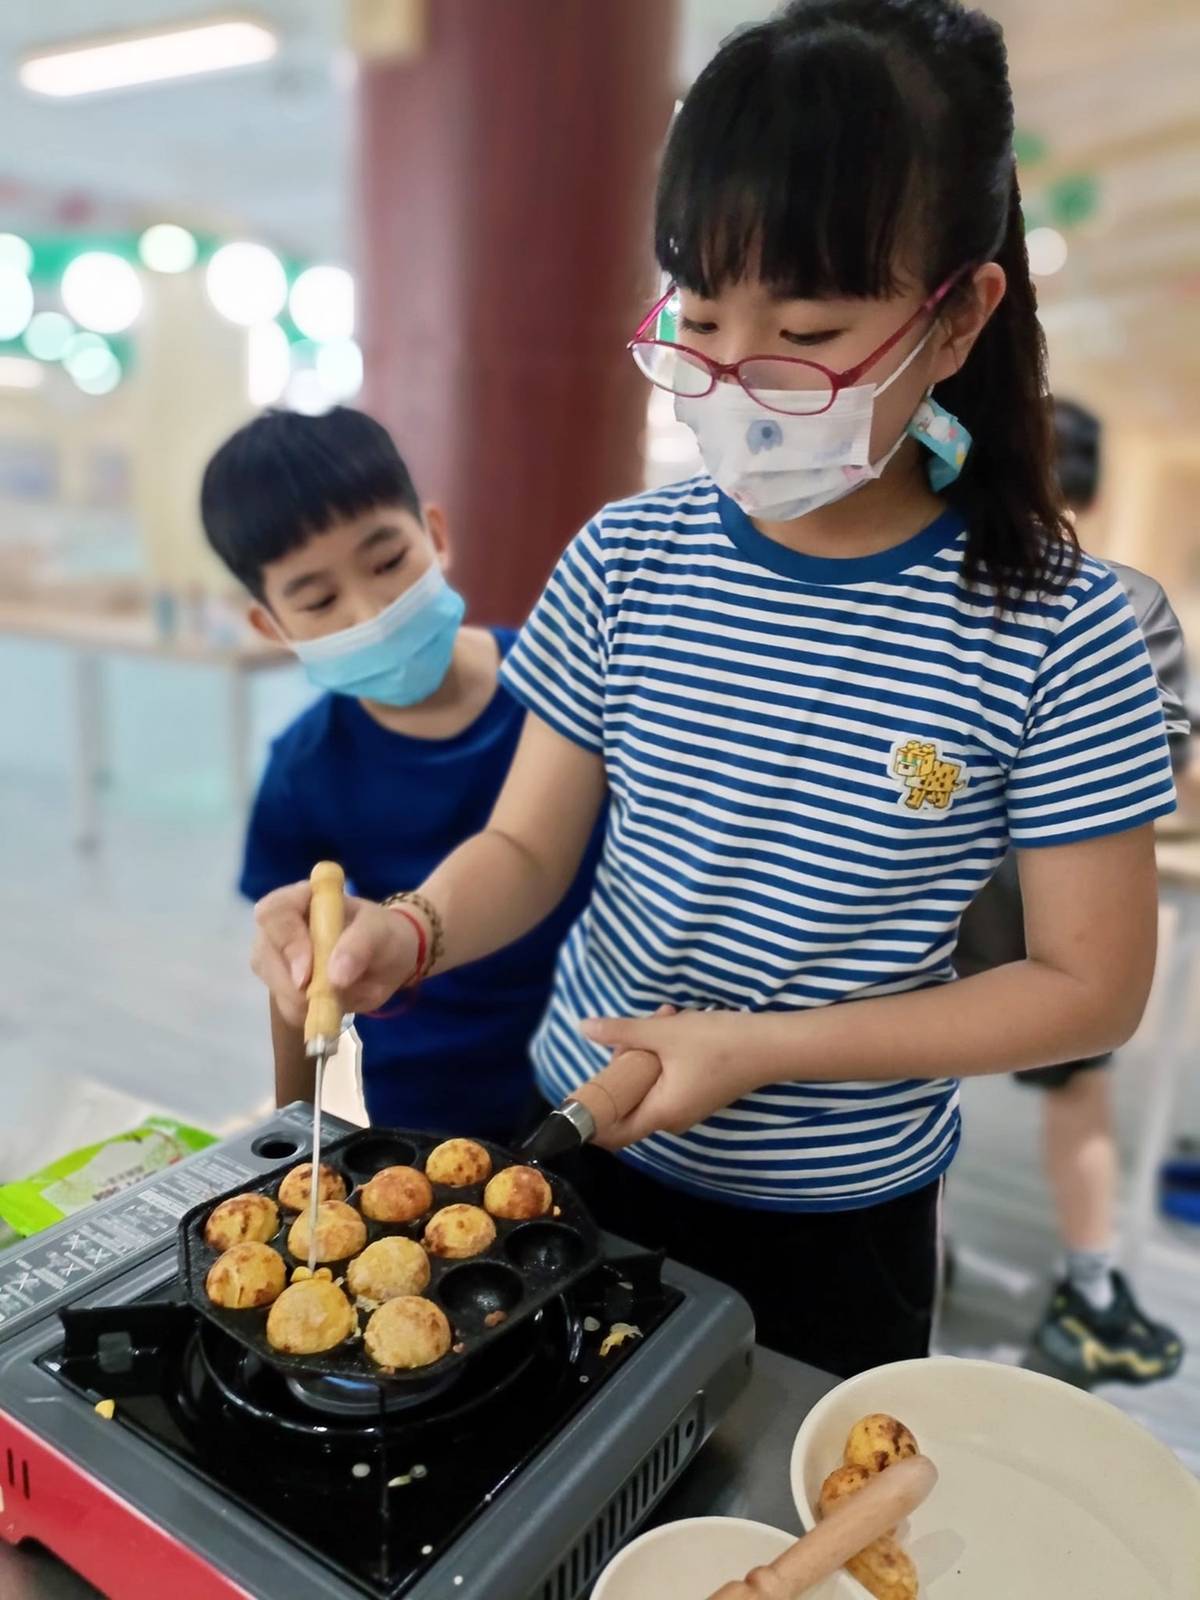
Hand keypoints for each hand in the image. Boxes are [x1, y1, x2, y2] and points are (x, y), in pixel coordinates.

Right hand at [251, 882, 420, 1025]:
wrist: (387, 959)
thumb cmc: (383, 935)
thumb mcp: (381, 932)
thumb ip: (360, 945)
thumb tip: (334, 977)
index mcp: (302, 899)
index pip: (274, 914)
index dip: (286, 944)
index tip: (308, 975)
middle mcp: (280, 926)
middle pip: (264, 954)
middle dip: (294, 983)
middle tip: (329, 997)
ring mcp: (276, 957)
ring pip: (274, 986)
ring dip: (307, 1001)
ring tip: (343, 994)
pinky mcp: (282, 985)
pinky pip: (287, 1007)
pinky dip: (312, 1013)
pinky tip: (333, 1002)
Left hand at [581, 1009, 758, 1148]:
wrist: (772, 1046)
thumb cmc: (718, 1044)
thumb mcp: (664, 1033)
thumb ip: (622, 1032)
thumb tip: (585, 1028)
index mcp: (661, 1114)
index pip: (612, 1133)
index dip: (590, 1119)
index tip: (577, 1092)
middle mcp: (672, 1118)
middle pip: (628, 1100)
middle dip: (623, 1062)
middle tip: (635, 1031)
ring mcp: (687, 1106)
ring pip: (647, 1082)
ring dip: (646, 1050)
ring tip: (663, 1017)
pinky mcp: (697, 1092)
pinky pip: (666, 1077)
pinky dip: (663, 1053)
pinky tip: (674, 1022)